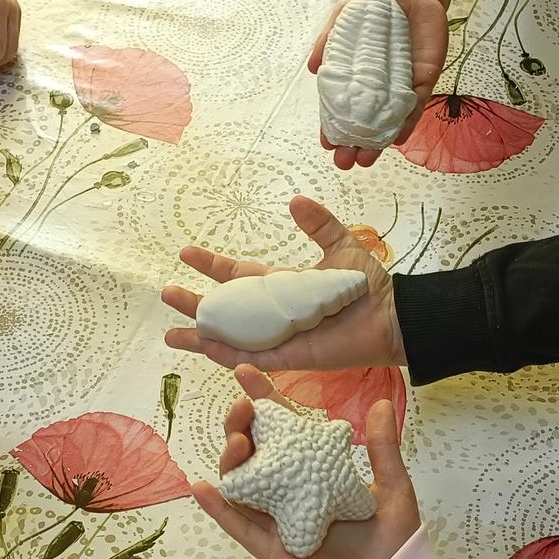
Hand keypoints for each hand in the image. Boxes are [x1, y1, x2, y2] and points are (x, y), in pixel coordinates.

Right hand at [162, 196, 403, 370]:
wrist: (391, 318)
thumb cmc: (368, 286)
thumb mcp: (341, 245)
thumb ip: (318, 224)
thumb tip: (295, 200)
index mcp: (282, 287)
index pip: (239, 276)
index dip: (213, 266)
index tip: (187, 254)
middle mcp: (274, 314)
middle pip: (226, 309)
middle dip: (196, 302)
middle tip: (166, 293)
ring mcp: (278, 338)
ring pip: (231, 338)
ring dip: (201, 336)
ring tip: (170, 332)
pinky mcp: (289, 359)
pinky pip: (252, 359)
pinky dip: (228, 355)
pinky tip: (206, 349)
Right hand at [191, 366, 420, 558]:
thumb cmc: (394, 540)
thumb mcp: (394, 487)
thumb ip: (383, 448)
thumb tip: (381, 403)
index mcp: (316, 471)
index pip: (285, 430)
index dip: (265, 402)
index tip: (247, 374)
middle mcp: (292, 491)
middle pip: (256, 453)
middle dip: (242, 427)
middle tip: (242, 409)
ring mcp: (279, 519)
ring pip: (242, 485)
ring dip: (231, 460)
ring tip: (235, 442)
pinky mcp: (273, 549)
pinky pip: (239, 526)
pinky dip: (219, 508)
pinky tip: (202, 486)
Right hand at [308, 0, 448, 168]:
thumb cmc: (375, 4)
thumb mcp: (345, 14)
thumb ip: (329, 38)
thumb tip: (313, 67)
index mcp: (354, 75)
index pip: (341, 109)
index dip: (333, 128)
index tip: (327, 144)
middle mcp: (376, 87)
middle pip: (364, 123)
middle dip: (354, 145)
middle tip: (345, 162)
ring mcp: (400, 87)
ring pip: (389, 122)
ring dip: (378, 144)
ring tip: (366, 159)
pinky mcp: (423, 81)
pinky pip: (416, 106)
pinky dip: (407, 123)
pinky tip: (397, 139)